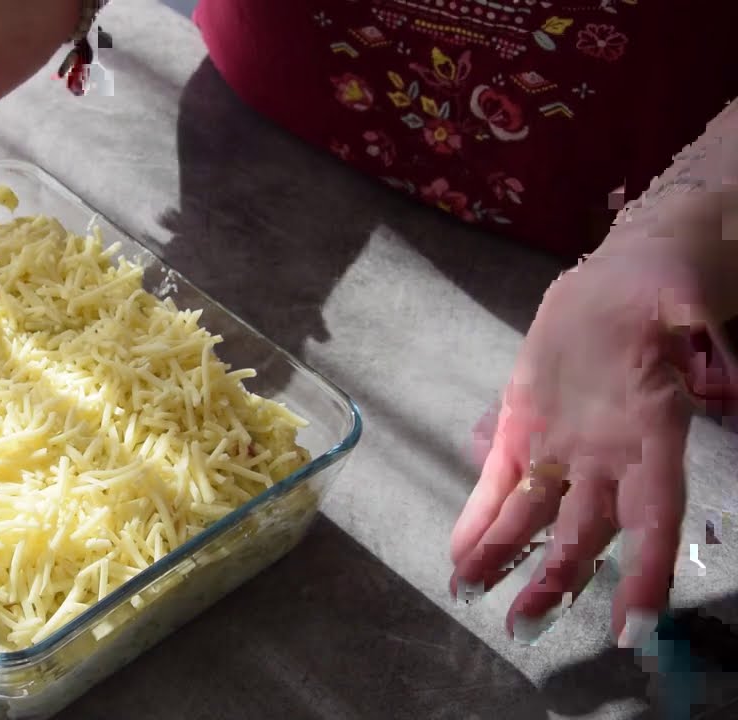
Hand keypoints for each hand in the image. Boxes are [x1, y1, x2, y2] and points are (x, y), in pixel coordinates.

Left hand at [448, 246, 721, 648]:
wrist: (620, 282)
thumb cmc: (665, 288)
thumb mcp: (686, 297)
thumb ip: (699, 328)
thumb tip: (716, 351)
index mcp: (656, 434)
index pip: (657, 519)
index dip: (648, 571)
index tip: (634, 625)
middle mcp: (610, 457)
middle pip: (585, 533)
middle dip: (555, 581)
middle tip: (523, 627)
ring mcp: (563, 448)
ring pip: (535, 516)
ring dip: (505, 558)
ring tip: (470, 595)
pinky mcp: (523, 431)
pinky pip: (499, 483)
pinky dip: (479, 517)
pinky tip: (460, 553)